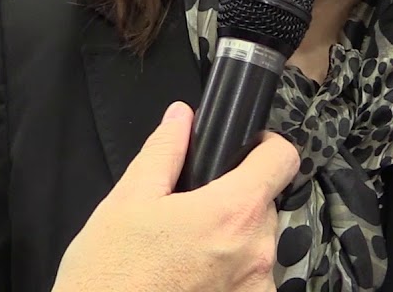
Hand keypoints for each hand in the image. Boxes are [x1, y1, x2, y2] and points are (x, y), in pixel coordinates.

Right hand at [51, 101, 299, 291]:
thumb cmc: (110, 274)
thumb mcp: (128, 201)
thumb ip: (164, 152)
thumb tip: (181, 118)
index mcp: (233, 211)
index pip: (282, 159)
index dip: (265, 146)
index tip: (246, 150)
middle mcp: (256, 250)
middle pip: (265, 204)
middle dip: (234, 201)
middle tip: (191, 213)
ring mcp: (256, 286)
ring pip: (257, 243)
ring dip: (232, 240)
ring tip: (186, 252)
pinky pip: (252, 279)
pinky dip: (230, 274)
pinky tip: (193, 279)